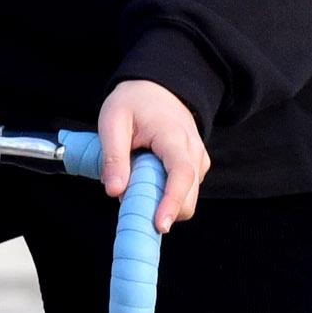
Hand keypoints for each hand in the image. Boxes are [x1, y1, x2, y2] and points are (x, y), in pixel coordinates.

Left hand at [92, 78, 209, 230]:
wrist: (158, 87)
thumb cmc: (134, 101)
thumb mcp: (112, 121)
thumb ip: (113, 157)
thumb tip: (114, 192)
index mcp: (174, 137)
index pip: (181, 174)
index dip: (172, 202)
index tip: (160, 225)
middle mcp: (193, 151)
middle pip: (189, 196)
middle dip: (162, 210)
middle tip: (129, 205)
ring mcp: (198, 160)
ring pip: (187, 198)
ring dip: (161, 202)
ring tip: (136, 180)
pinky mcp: (195, 167)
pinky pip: (184, 192)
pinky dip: (165, 196)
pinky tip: (147, 180)